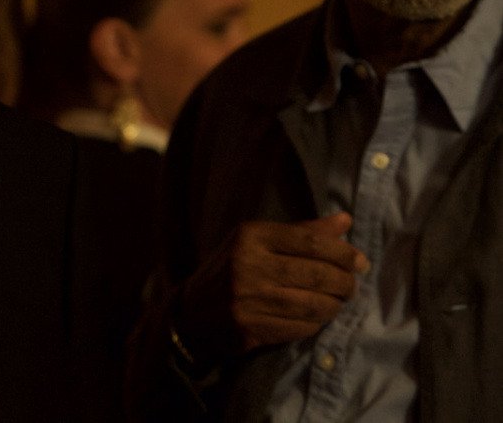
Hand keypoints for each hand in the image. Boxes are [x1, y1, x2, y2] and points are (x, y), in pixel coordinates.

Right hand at [177, 212, 369, 359]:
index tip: (359, 261)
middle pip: (316, 274)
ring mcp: (248, 299)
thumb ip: (301, 232)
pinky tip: (315, 317)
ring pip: (313, 305)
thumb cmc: (231, 269)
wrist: (191, 311)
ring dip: (334, 305)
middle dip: (344, 282)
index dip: (343, 253)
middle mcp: (248, 265)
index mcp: (250, 236)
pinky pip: (301, 328)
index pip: (311, 242)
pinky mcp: (250, 328)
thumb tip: (345, 221)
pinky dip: (316, 323)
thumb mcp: (257, 241)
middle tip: (351, 284)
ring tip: (337, 301)